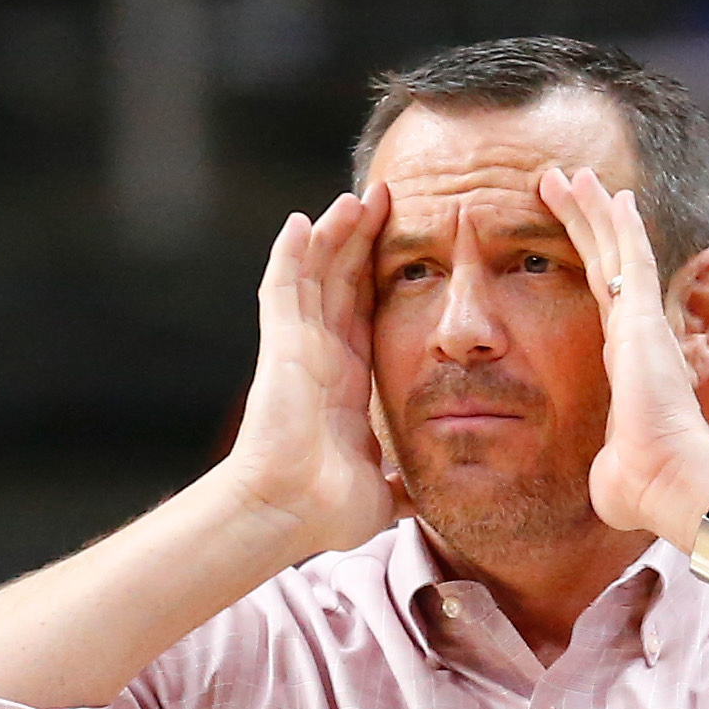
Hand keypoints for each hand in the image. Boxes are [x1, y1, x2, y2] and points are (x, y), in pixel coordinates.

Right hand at [225, 182, 399, 559]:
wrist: (291, 511)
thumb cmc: (327, 510)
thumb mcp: (383, 493)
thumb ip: (403, 487)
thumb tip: (429, 501)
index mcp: (348, 383)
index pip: (368, 315)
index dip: (382, 279)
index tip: (408, 247)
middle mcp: (323, 358)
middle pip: (344, 283)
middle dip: (363, 241)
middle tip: (387, 200)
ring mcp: (298, 348)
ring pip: (317, 274)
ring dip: (335, 235)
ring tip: (358, 197)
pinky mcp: (279, 345)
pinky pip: (283, 287)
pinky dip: (291, 253)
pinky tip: (302, 221)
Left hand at [536, 168, 708, 547]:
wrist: (665, 482)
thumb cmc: (640, 488)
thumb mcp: (611, 466)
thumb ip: (607, 461)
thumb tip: (607, 483)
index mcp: (623, 365)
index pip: (600, 300)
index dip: (586, 263)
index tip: (568, 236)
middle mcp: (633, 337)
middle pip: (604, 264)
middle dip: (583, 223)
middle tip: (560, 184)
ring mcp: (641, 325)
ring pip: (615, 252)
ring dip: (592, 211)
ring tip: (569, 173)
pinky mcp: (644, 320)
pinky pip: (631, 260)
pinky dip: (622, 225)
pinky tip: (611, 192)